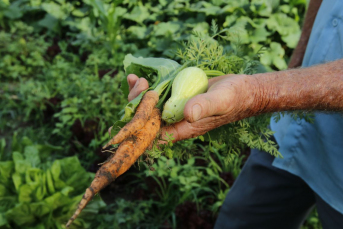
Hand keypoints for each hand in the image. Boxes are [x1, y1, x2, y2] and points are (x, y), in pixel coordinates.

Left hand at [113, 73, 257, 142]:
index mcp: (184, 128)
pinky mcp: (176, 97)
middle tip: (140, 83)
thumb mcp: (221, 100)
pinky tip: (137, 77)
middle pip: (147, 120)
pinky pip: (156, 95)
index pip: (155, 134)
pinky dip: (145, 88)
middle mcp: (176, 121)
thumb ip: (205, 106)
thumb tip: (188, 114)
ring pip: (148, 107)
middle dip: (137, 103)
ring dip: (138, 94)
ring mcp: (175, 109)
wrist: (242, 90)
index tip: (139, 102)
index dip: (141, 123)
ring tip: (135, 78)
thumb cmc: (234, 97)